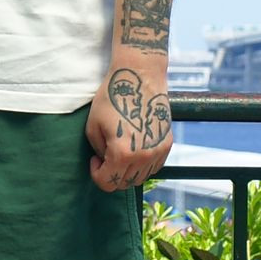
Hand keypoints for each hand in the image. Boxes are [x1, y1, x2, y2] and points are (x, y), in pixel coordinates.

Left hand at [87, 57, 172, 191]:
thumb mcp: (93, 125)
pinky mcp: (167, 144)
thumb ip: (98, 150)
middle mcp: (144, 156)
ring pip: (141, 178)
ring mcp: (159, 151)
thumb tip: (105, 161)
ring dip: (127, 171)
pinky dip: (143, 165)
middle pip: (125, 183)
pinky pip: (154, 167)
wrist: (141, 76)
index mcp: (123, 153)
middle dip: (111, 174)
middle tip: (105, 157)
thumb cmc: (113, 97)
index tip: (94, 159)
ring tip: (120, 152)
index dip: (96, 174)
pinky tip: (135, 149)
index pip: (108, 183)